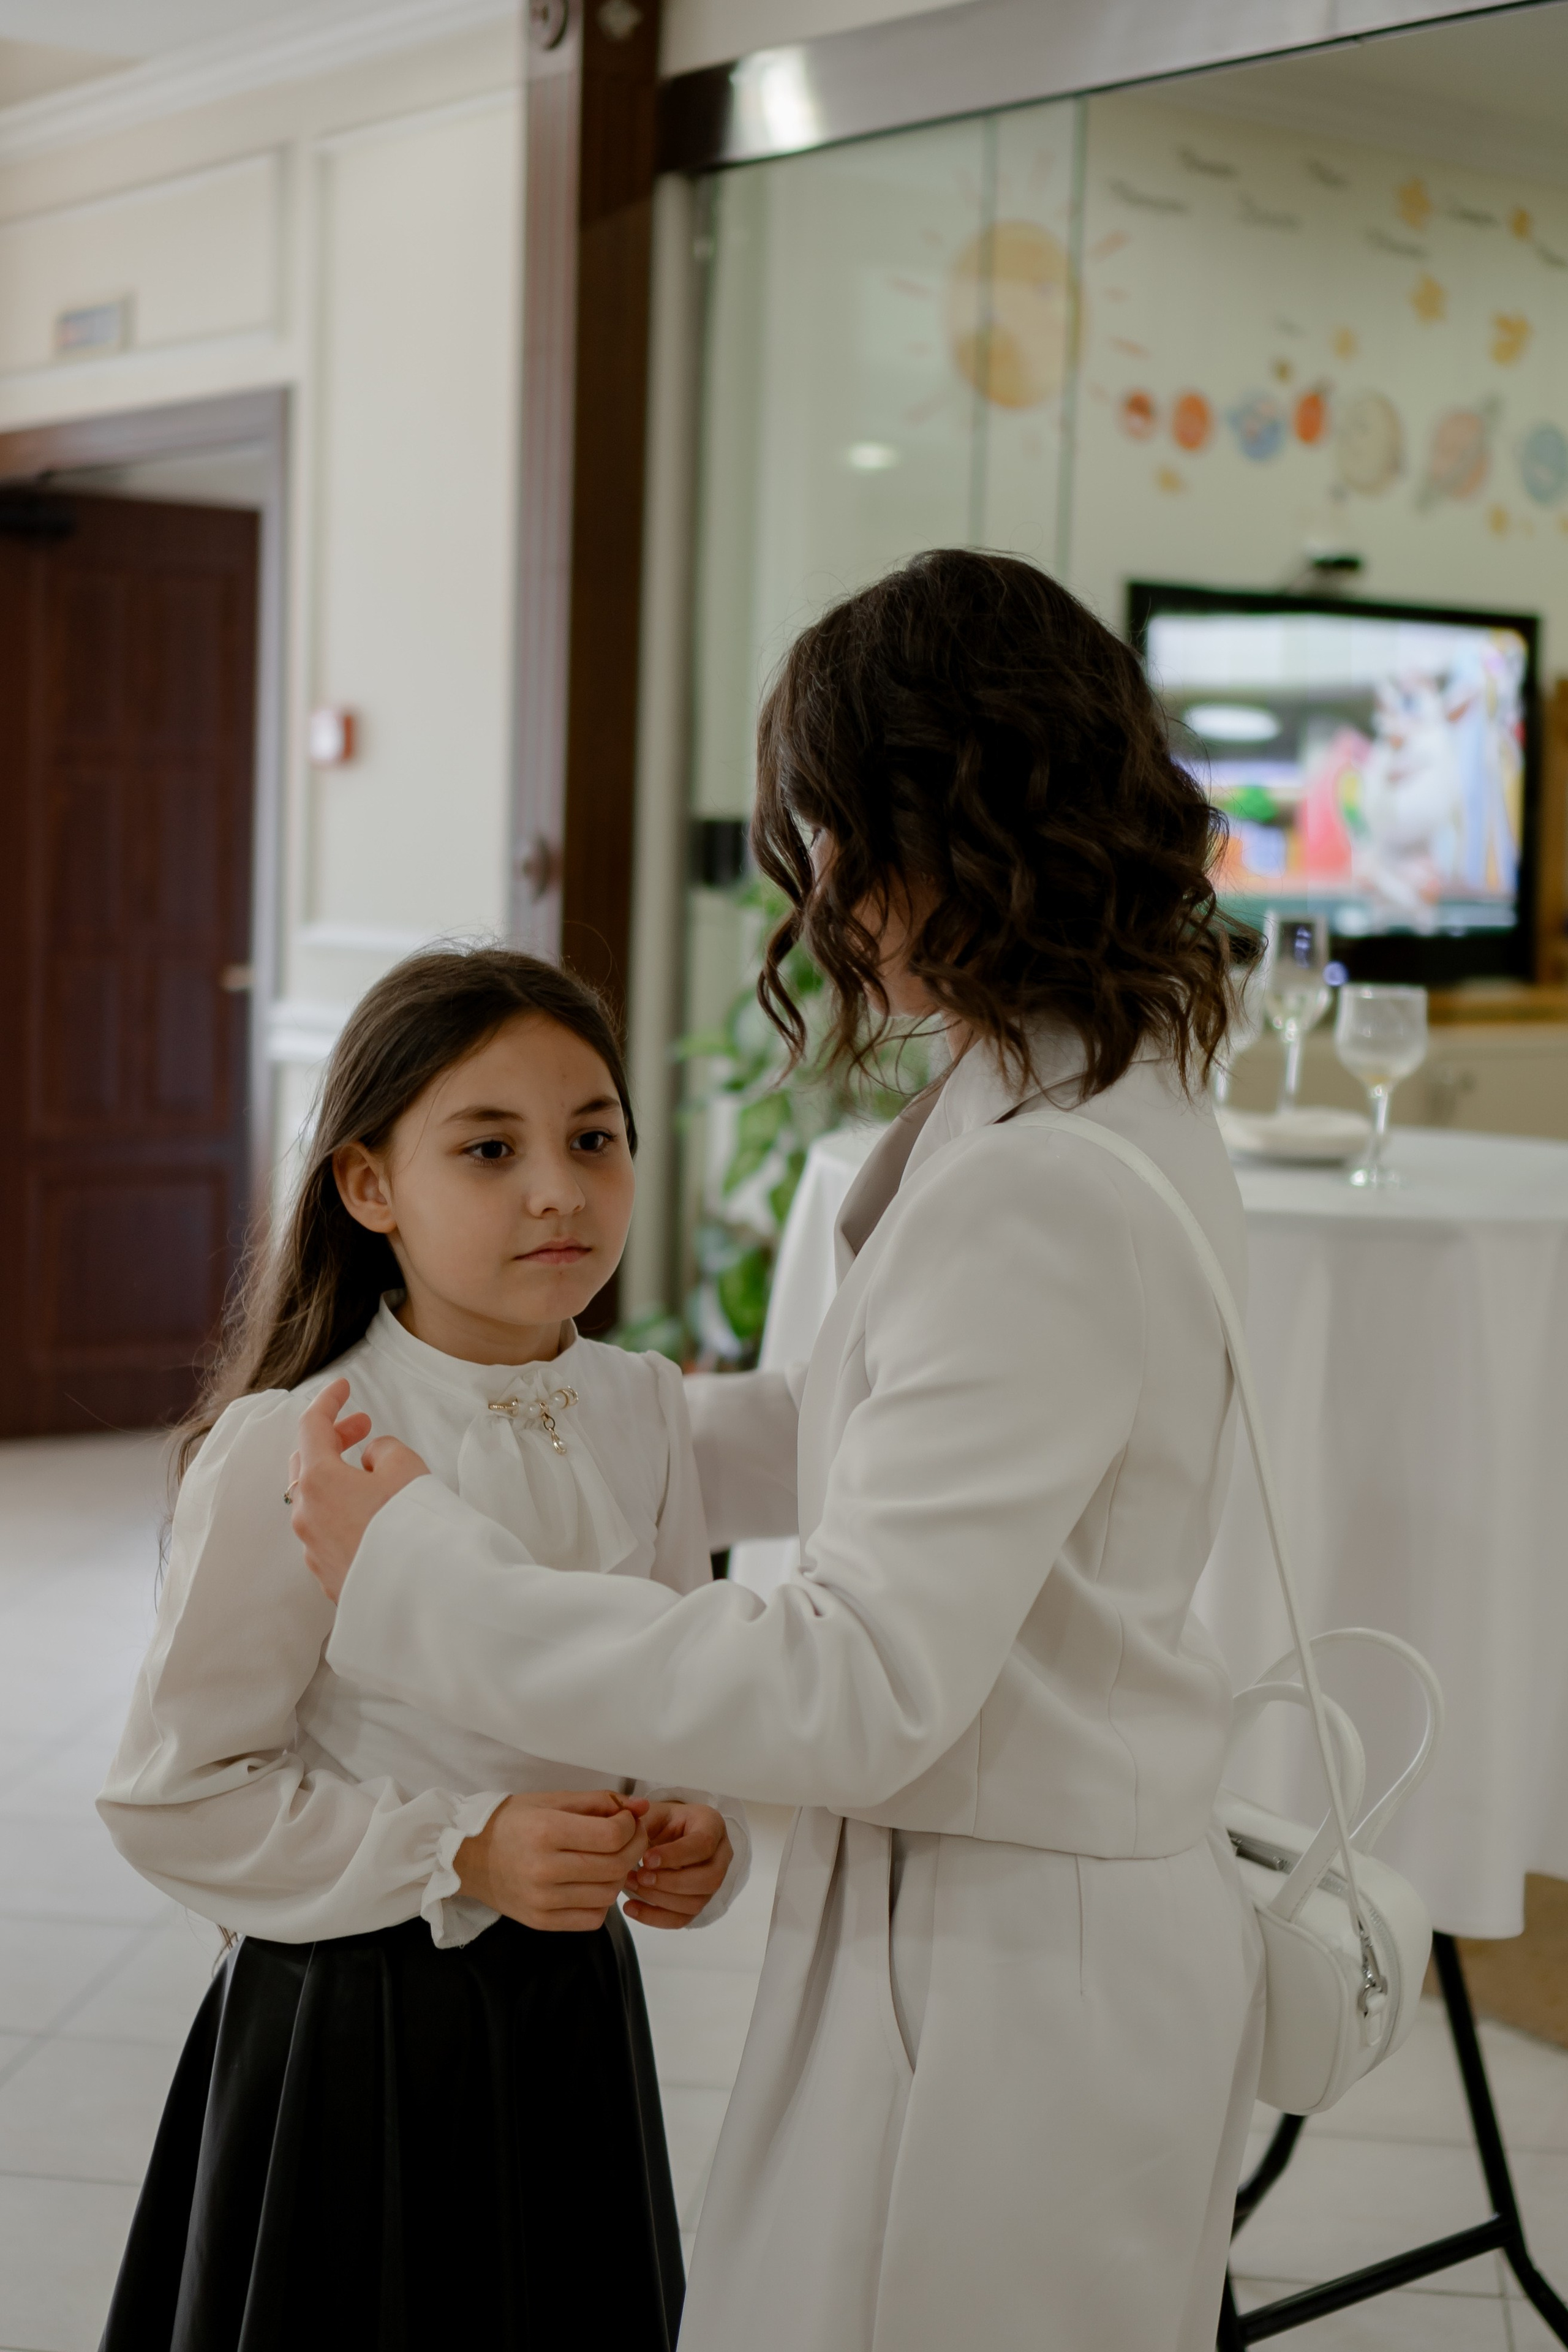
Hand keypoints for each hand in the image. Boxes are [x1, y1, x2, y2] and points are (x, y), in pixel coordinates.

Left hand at [290, 1378, 428, 1601]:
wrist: (422, 1596)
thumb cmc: (413, 1527)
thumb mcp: (406, 1468)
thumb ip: (383, 1450)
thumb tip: (371, 1459)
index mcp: (318, 1481)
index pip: (311, 1427)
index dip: (328, 1401)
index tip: (343, 1388)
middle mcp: (306, 1515)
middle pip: (306, 1464)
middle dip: (332, 1440)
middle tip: (362, 1428)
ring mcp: (314, 1549)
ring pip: (315, 1501)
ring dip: (338, 1479)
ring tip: (373, 1473)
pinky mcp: (328, 1575)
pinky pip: (327, 1531)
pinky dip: (343, 1512)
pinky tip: (373, 1515)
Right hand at [456, 1790, 650, 1931]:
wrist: (468, 1856)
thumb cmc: (511, 1821)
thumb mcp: (552, 1799)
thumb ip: (599, 1802)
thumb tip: (641, 1807)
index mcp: (546, 1831)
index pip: (612, 1836)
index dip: (631, 1826)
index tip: (627, 1819)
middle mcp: (544, 1870)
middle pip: (615, 1866)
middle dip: (634, 1848)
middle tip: (630, 1837)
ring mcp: (542, 1901)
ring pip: (609, 1895)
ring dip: (619, 1875)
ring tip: (610, 1859)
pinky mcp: (541, 1922)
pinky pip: (593, 1918)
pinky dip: (602, 1901)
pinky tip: (592, 1883)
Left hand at [623, 1802, 732, 1929]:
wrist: (665, 1836)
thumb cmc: (661, 1821)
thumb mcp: (653, 1811)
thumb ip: (641, 1816)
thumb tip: (633, 1818)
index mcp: (712, 1825)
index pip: (703, 1844)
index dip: (675, 1856)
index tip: (646, 1859)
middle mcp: (720, 1854)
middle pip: (709, 1879)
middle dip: (670, 1882)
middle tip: (640, 1876)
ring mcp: (713, 1881)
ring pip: (696, 1902)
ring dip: (659, 1899)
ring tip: (631, 1885)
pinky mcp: (699, 1901)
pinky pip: (683, 1919)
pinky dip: (655, 1918)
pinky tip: (631, 1907)